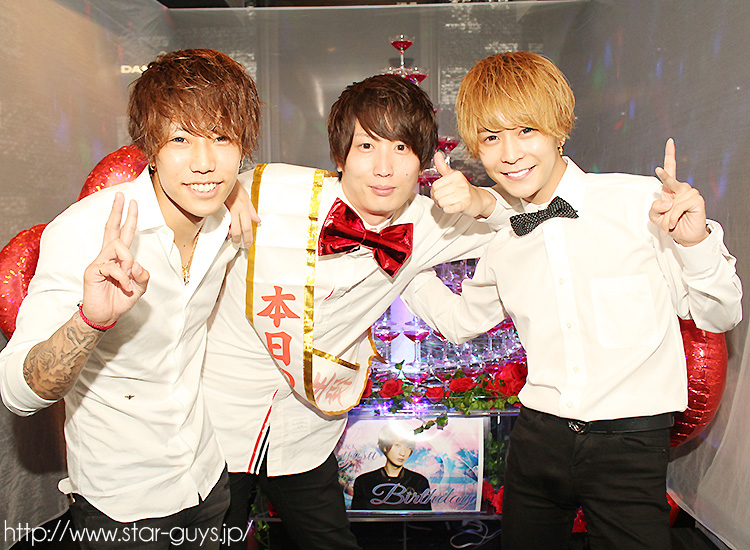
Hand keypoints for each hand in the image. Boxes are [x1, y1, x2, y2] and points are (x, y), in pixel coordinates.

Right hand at [81, 193, 149, 326]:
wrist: (105, 315)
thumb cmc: (120, 299)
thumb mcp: (139, 288)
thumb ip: (143, 276)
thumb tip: (138, 265)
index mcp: (119, 257)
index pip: (124, 233)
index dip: (128, 218)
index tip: (132, 202)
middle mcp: (108, 255)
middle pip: (112, 228)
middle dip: (118, 211)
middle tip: (122, 195)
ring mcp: (99, 261)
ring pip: (118, 247)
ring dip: (128, 262)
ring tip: (128, 279)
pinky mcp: (93, 270)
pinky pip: (113, 266)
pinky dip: (123, 277)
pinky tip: (123, 286)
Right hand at [225, 182, 259, 246]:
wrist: (221, 179)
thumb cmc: (234, 187)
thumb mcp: (246, 197)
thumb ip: (251, 210)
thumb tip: (257, 220)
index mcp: (243, 207)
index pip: (247, 226)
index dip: (248, 237)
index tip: (248, 243)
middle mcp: (235, 210)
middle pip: (237, 230)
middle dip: (238, 240)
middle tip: (240, 244)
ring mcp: (226, 210)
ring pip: (228, 227)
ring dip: (230, 235)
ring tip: (232, 239)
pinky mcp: (218, 210)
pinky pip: (221, 222)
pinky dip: (224, 228)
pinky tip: (226, 230)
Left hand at [430, 152, 495, 217]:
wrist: (478, 200)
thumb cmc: (463, 188)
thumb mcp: (453, 176)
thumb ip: (443, 166)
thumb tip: (437, 153)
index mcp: (455, 175)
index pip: (435, 185)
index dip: (434, 191)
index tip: (440, 193)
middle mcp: (460, 183)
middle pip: (437, 194)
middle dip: (437, 199)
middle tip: (443, 199)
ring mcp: (463, 194)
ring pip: (441, 202)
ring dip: (442, 205)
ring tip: (448, 203)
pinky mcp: (465, 204)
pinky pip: (451, 208)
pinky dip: (448, 209)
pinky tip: (448, 208)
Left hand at [650, 138, 708, 246]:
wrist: (685, 237)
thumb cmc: (671, 225)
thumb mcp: (655, 218)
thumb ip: (654, 209)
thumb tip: (666, 201)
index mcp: (670, 190)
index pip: (671, 169)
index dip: (670, 155)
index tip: (670, 141)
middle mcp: (681, 189)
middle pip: (670, 179)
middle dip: (664, 176)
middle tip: (658, 169)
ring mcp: (690, 194)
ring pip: (670, 202)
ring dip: (666, 217)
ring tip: (668, 225)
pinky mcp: (696, 200)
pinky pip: (677, 207)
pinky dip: (672, 217)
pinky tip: (673, 224)